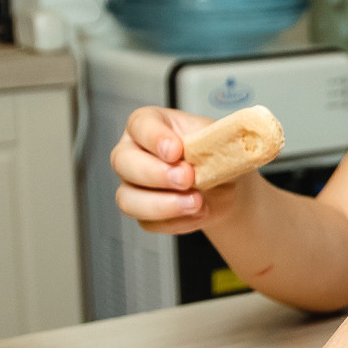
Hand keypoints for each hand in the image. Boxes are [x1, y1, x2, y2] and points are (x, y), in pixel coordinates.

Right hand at [111, 106, 243, 234]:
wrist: (222, 183)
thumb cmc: (213, 152)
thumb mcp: (218, 139)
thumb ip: (214, 141)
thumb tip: (223, 145)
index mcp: (148, 124)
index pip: (140, 125)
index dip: (155, 138)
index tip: (176, 150)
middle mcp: (131, 153)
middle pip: (124, 162)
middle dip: (157, 174)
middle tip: (188, 178)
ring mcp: (131, 184)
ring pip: (128, 199)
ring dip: (163, 205)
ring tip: (196, 202)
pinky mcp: (140, 212)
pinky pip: (148, 222)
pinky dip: (175, 222)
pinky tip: (198, 213)